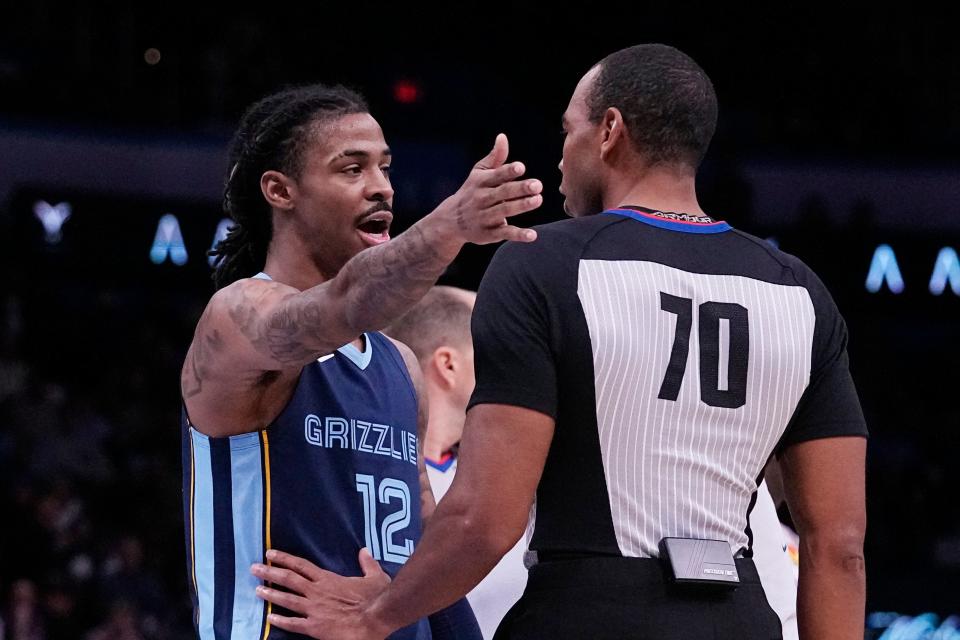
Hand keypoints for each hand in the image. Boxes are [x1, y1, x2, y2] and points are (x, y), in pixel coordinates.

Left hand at [251, 548, 391, 639]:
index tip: (270, 554)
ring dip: (271, 594)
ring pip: (287, 599)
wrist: (376, 617)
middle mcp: (317, 591)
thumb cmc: (376, 596)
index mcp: (328, 578)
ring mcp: (314, 609)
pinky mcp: (315, 627)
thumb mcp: (374, 575)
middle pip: (289, 579)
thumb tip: (364, 550)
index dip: (284, 559)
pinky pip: (294, 624)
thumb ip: (367, 563)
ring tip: (256, 590)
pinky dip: (281, 621)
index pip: (301, 565)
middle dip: (269, 572)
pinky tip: (269, 619)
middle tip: (254, 568)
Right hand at [434, 133, 541, 244]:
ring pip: (503, 211)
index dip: (508, 171)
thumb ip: (495, 158)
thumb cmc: (471, 192)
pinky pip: (504, 233)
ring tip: (538, 200)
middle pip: (502, 193)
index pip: (496, 175)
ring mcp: (484, 217)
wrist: (450, 221)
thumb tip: (503, 137)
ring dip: (521, 206)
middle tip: (537, 185)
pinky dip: (518, 235)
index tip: (521, 167)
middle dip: (520, 189)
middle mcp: (481, 199)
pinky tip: (532, 235)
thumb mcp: (479, 173)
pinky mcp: (488, 234)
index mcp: (481, 182)